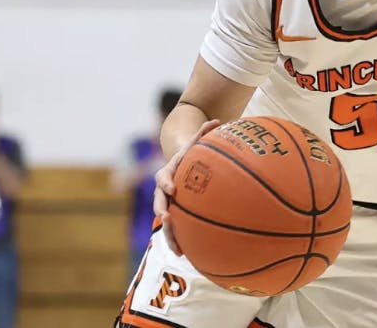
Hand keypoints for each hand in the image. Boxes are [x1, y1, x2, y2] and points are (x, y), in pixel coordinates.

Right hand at [152, 120, 220, 255]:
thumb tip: (217, 120)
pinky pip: (175, 231)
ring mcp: (167, 205)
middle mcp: (163, 191)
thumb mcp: (196, 143)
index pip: (163, 177)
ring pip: (165, 222)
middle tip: (168, 219)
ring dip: (169, 235)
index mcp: (167, 174)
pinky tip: (187, 256)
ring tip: (177, 249)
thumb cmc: (191, 155)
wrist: (179, 166)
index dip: (166, 183)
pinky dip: (179, 242)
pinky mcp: (175, 216)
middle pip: (159, 203)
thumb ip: (204, 132)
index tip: (172, 189)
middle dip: (162, 212)